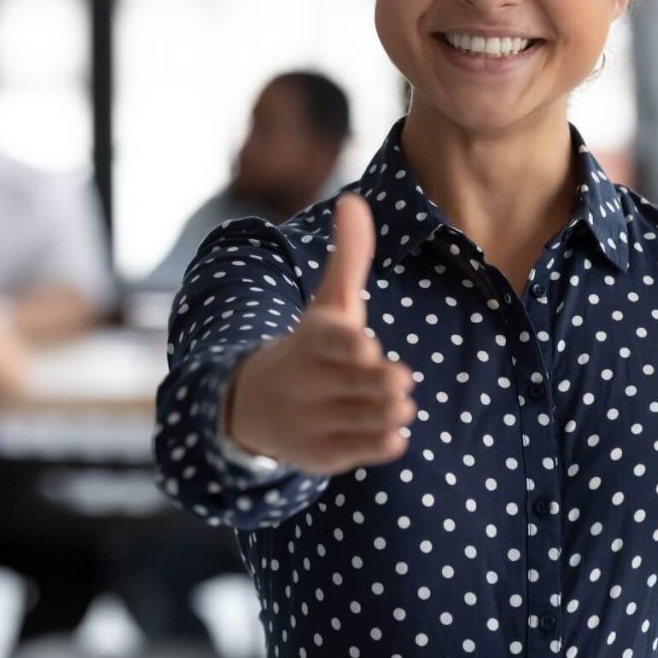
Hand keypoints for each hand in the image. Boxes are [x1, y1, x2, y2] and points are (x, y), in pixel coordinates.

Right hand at [227, 193, 416, 474]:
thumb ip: (348, 256)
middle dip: (385, 383)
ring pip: (366, 419)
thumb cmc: (312, 343)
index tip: (370, 350)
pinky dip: (384, 443)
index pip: (330, 342)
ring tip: (399, 402)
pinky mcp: (320, 456)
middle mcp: (305, 382)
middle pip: (359, 385)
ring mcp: (310, 422)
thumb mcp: (328, 301)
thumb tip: (354, 201)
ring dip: (391, 411)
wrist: (257, 405)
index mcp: (309, 340)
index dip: (351, 347)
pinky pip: (362, 452)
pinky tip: (392, 431)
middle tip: (400, 379)